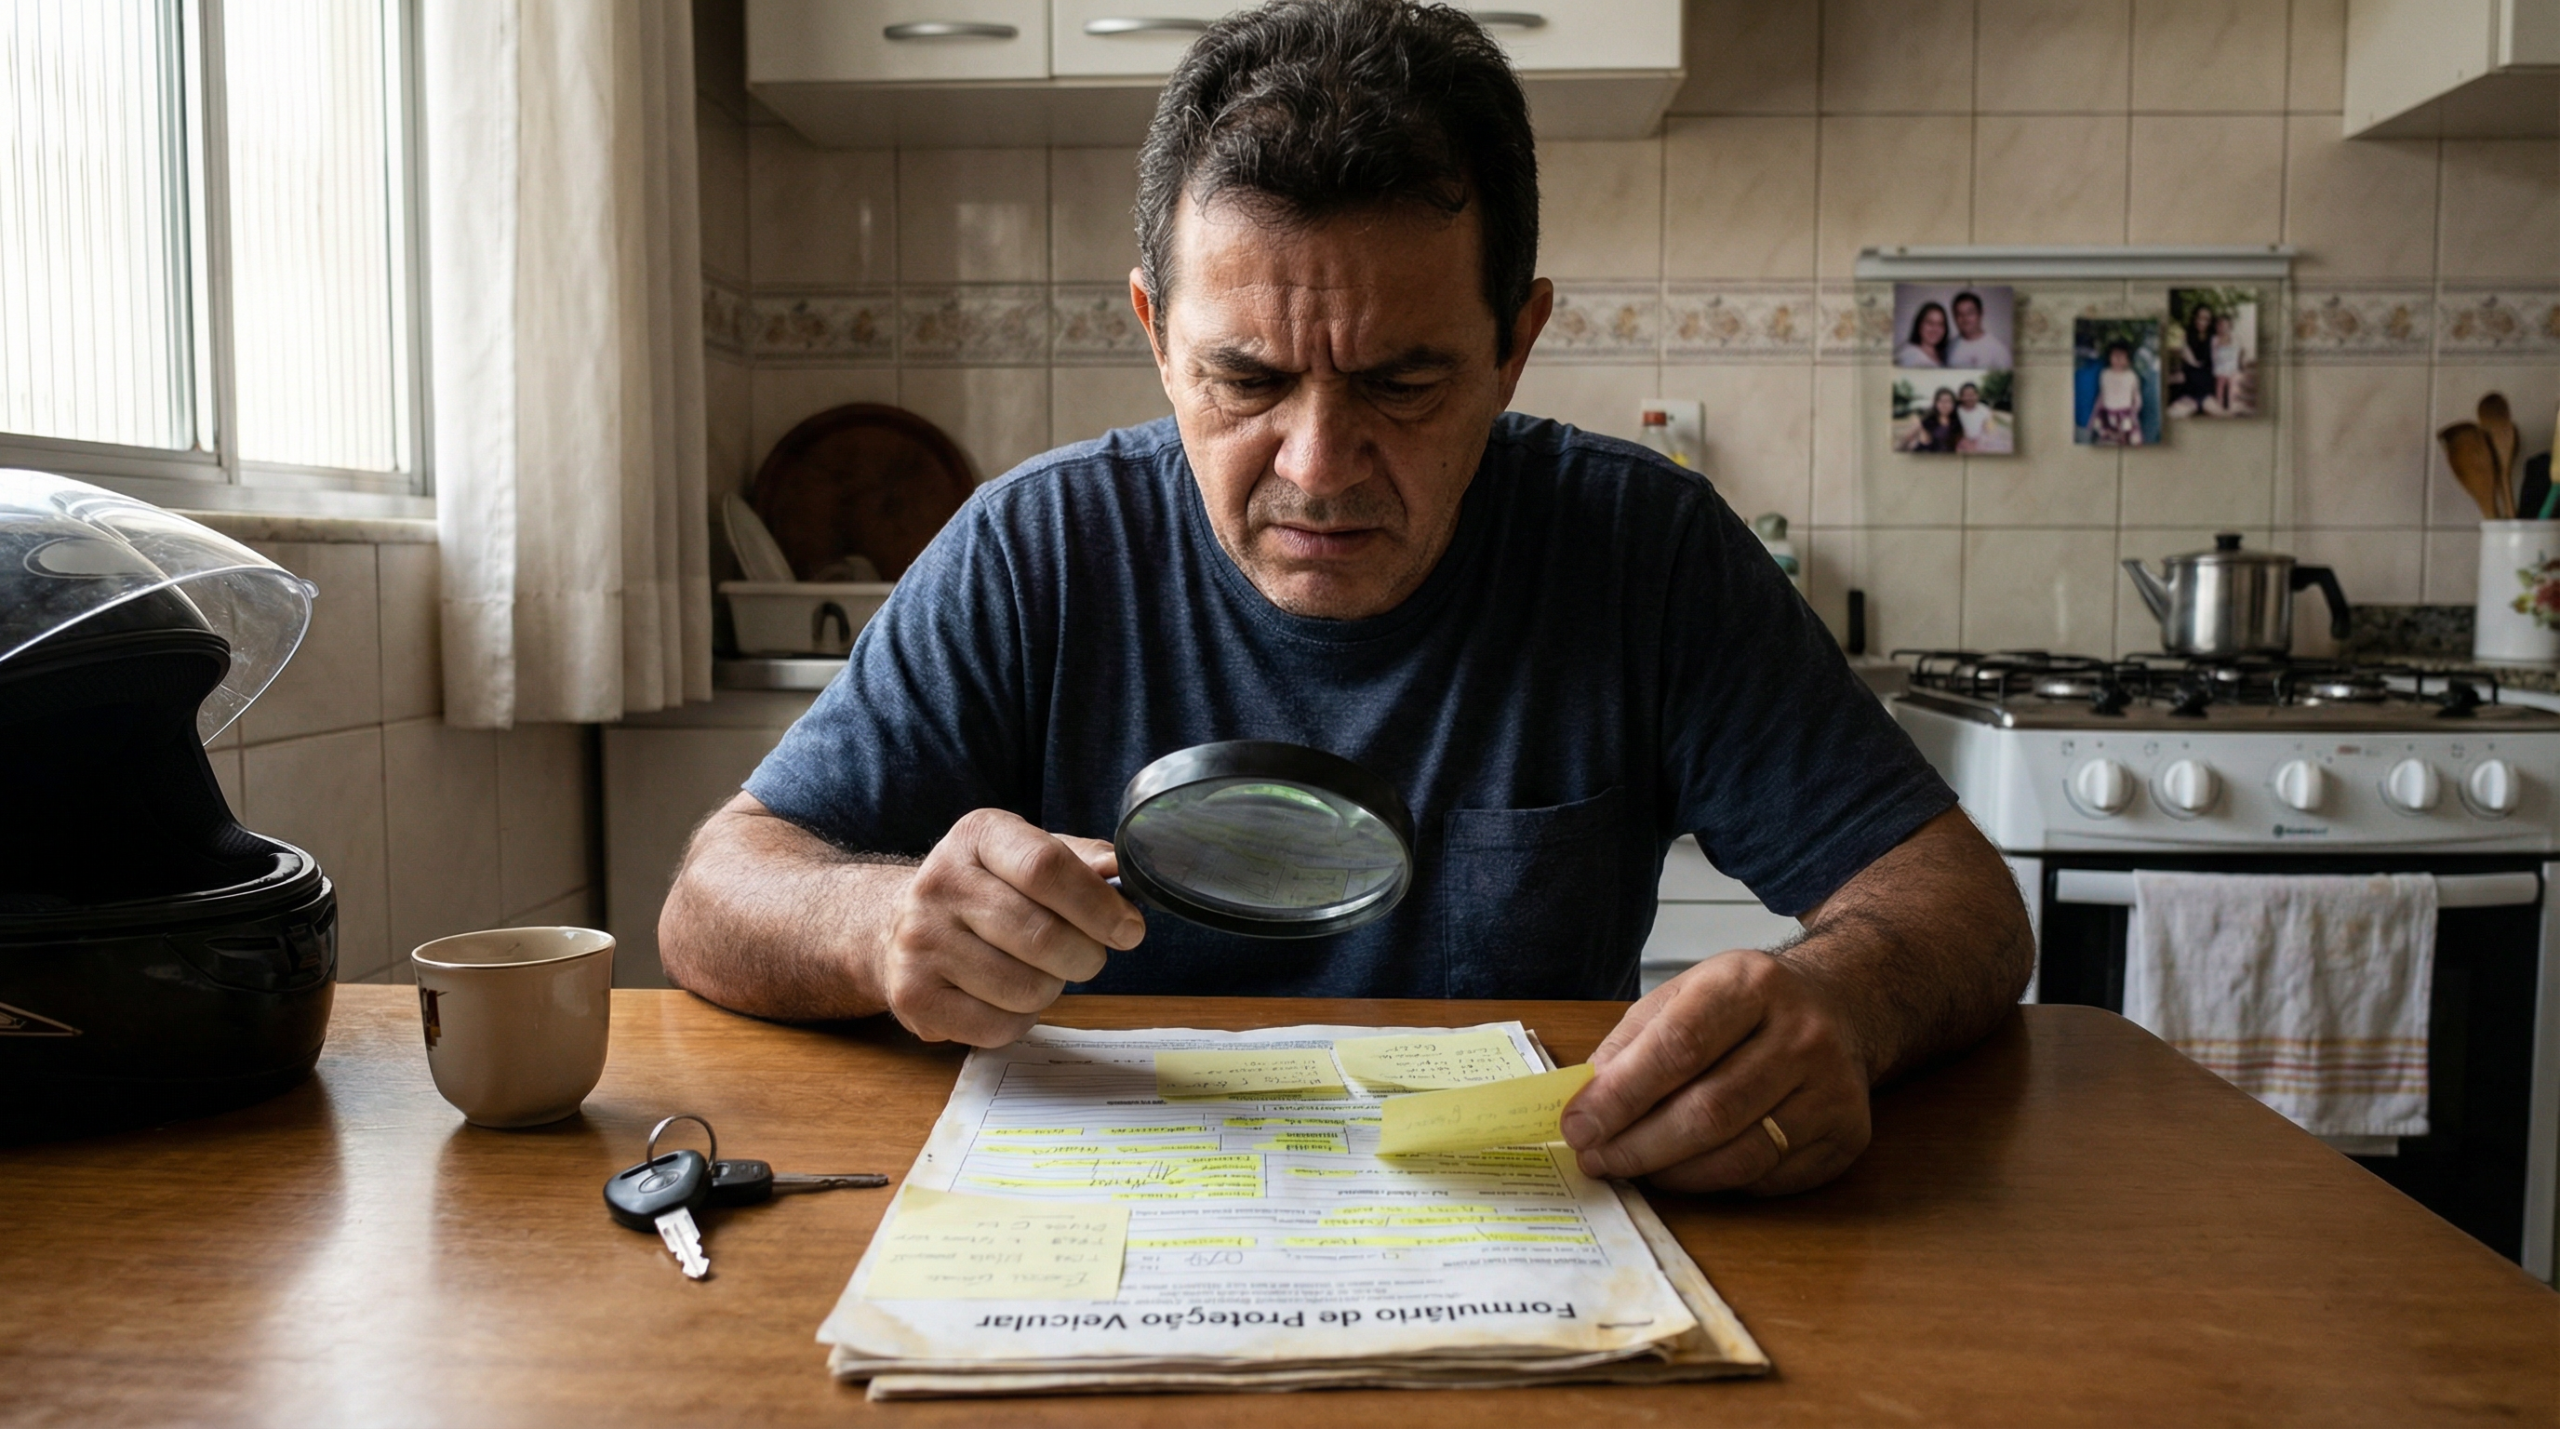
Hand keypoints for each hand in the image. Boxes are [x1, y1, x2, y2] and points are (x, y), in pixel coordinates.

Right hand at [876, 809, 1144, 1046]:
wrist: (896, 926)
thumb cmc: (986, 890)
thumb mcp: (1027, 856)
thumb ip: (1080, 862)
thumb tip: (1121, 870)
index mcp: (977, 836)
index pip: (1045, 867)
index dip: (1099, 905)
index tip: (1129, 929)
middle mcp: (939, 883)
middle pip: (1042, 936)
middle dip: (1086, 956)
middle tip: (1086, 956)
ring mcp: (920, 942)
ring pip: (1026, 988)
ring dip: (1051, 988)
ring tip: (1036, 971)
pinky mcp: (912, 996)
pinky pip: (999, 1026)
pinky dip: (1020, 1020)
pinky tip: (1005, 996)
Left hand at [1559, 949, 1871, 1195]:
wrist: (1843, 1007)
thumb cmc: (1749, 1005)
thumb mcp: (1686, 993)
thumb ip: (1633, 1043)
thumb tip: (1586, 1104)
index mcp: (1751, 985)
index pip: (1679, 1046)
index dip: (1622, 1094)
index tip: (1579, 1126)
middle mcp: (1802, 1034)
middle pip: (1709, 1110)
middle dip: (1639, 1145)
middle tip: (1596, 1159)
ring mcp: (1832, 1089)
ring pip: (1740, 1154)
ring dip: (1672, 1173)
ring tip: (1633, 1168)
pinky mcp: (1846, 1136)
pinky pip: (1767, 1178)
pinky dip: (1716, 1182)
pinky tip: (1688, 1169)